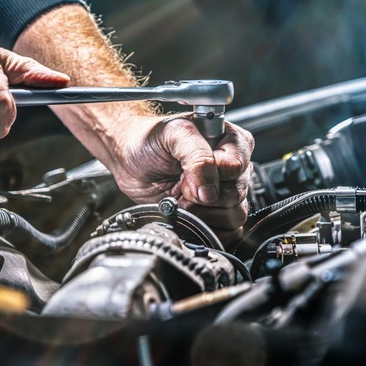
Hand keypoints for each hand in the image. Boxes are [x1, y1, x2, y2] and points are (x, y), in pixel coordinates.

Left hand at [110, 114, 254, 247]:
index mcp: (230, 141)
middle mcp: (232, 168)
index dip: (211, 175)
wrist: (129, 158)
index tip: (185, 173)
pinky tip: (189, 214)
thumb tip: (209, 192)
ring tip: (183, 200)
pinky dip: (207, 228)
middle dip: (203, 197)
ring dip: (204, 214)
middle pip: (236, 194)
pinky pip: (229, 231)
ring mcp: (223, 191)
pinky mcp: (214, 213)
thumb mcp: (174, 134)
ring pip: (235, 215)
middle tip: (181, 187)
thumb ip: (197, 156)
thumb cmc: (150, 139)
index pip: (236, 166)